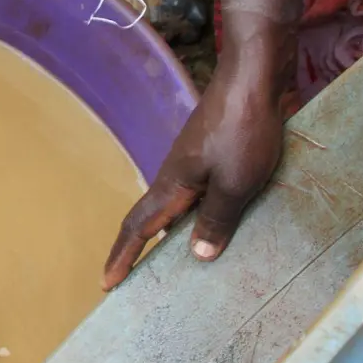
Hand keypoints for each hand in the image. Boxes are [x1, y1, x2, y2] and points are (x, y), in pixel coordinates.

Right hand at [103, 60, 286, 289]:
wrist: (254, 78)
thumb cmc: (242, 131)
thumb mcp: (234, 183)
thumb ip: (216, 219)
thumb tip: (197, 255)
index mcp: (173, 185)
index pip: (139, 227)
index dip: (123, 257)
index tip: (107, 283)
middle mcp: (177, 175)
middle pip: (153, 218)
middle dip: (141, 250)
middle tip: (139, 280)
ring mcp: (195, 162)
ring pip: (178, 207)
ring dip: (175, 233)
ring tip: (185, 262)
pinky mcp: (215, 152)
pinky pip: (200, 193)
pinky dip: (201, 215)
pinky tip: (220, 221)